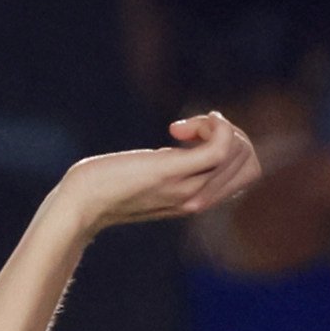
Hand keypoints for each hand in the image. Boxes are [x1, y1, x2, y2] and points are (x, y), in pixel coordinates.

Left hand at [64, 112, 261, 229]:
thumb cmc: (104, 188)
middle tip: (192, 129)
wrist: (78, 204)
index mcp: (198, 200)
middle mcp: (198, 199)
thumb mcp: (150, 177)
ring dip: (220, 127)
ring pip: (239, 152)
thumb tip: (186, 142)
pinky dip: (213, 125)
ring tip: (183, 128)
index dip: (234, 146)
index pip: (249, 173)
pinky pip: (220, 147)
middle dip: (232, 133)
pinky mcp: (171, 173)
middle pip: (251, 162)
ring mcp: (188, 188)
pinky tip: (179, 127)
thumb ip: (174, 167)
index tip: (196, 137)